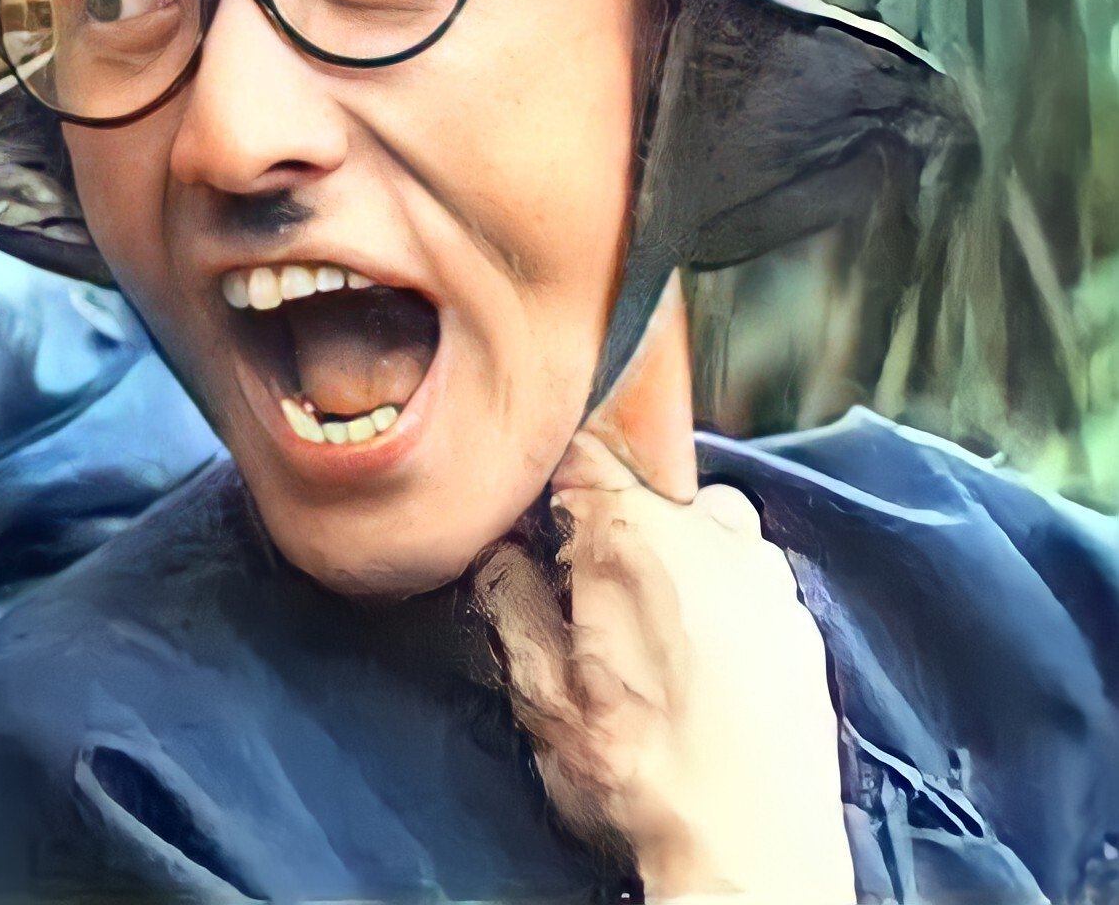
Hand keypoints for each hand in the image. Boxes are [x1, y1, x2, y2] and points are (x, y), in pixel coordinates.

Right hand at [474, 433, 853, 902]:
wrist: (752, 850)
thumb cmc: (647, 776)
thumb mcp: (542, 691)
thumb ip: (510, 601)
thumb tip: (498, 557)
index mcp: (641, 540)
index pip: (587, 450)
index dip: (550, 480)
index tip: (534, 519)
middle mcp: (717, 541)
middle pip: (655, 481)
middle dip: (618, 516)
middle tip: (585, 582)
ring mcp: (769, 580)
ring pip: (711, 523)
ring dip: (675, 549)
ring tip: (645, 622)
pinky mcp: (801, 624)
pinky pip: (750, 574)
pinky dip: (719, 592)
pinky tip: (695, 654)